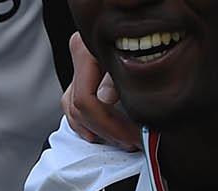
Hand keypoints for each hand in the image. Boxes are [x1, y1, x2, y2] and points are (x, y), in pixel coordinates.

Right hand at [61, 34, 140, 150]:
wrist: (144, 22)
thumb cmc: (145, 38)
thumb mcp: (133, 57)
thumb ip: (117, 80)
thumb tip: (105, 99)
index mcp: (85, 52)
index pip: (86, 100)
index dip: (108, 124)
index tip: (131, 137)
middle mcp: (78, 58)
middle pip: (79, 107)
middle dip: (104, 130)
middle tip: (129, 142)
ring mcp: (78, 68)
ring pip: (72, 109)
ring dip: (93, 129)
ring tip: (118, 140)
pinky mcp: (82, 76)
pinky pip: (74, 105)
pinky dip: (85, 122)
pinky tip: (99, 133)